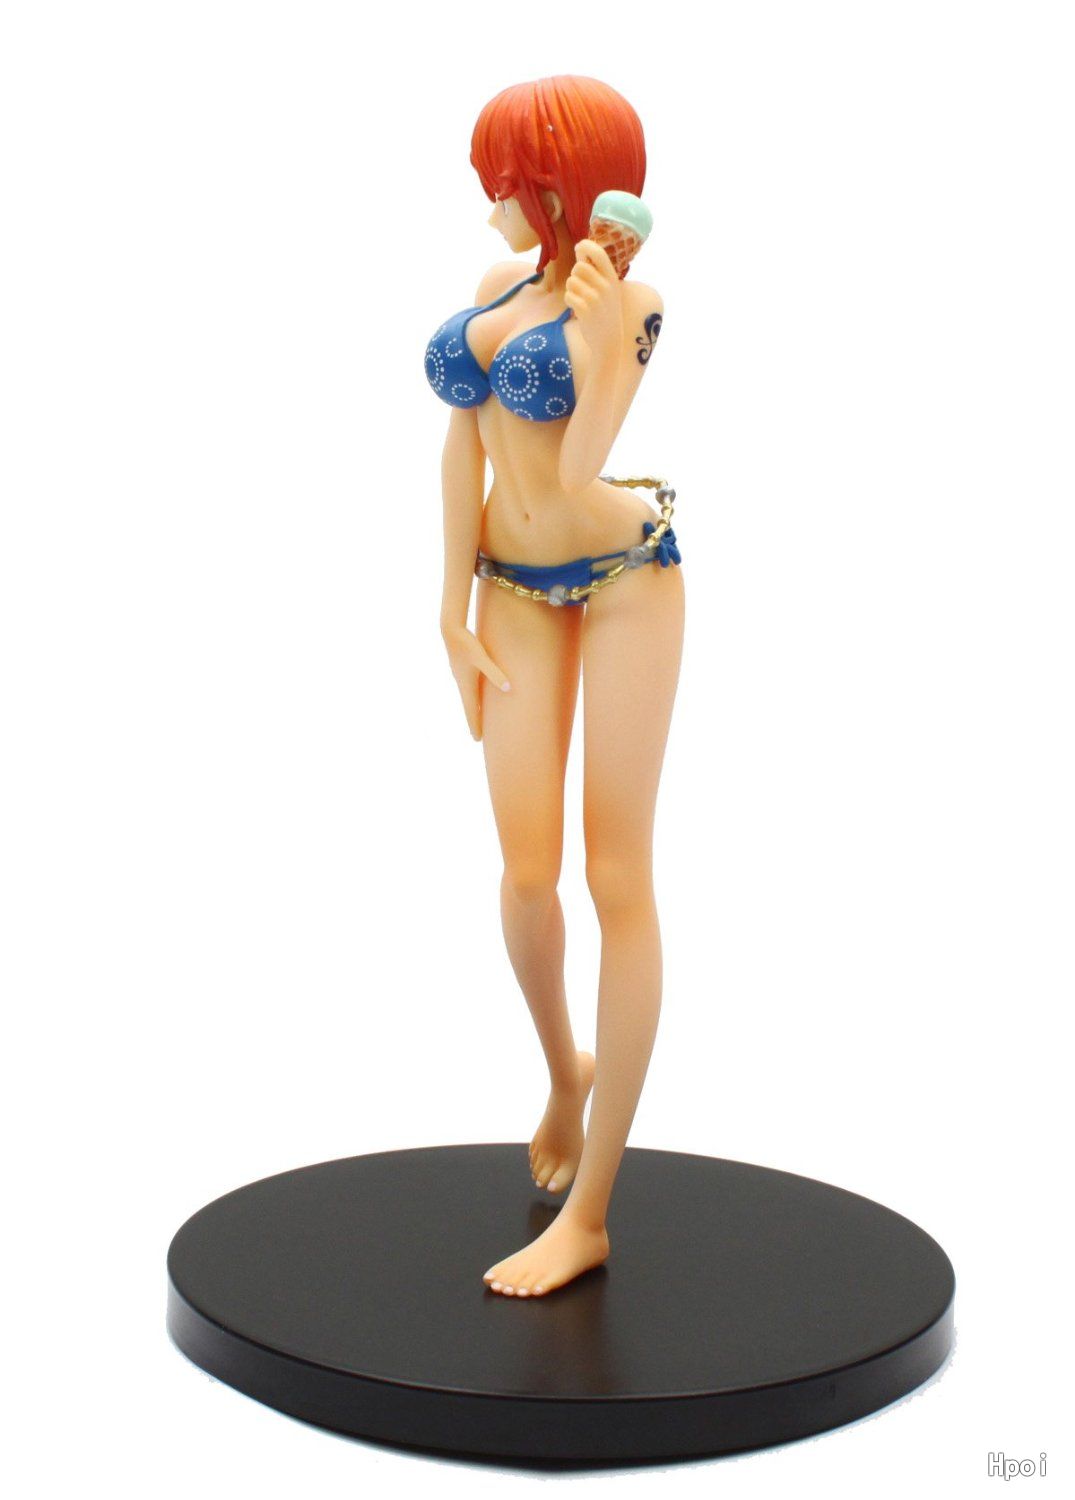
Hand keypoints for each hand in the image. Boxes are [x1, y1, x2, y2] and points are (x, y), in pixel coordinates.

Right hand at [441, 624, 509, 740]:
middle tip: (478, 736)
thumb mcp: (483, 659)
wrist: (450, 629)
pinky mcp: (461, 668)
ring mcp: (460, 676)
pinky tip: (476, 693)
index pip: (471, 711)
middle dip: (474, 720)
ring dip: (473, 709)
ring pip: (468, 698)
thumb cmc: (467, 644)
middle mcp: (462, 683)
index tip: (477, 740)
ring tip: (478, 717)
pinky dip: (472, 697)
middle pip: (469, 707)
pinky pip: (468, 688)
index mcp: (467, 685)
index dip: (475, 725)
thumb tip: (508, 688)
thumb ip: (495, 673)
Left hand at [564, 240, 622, 355]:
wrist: (609, 341)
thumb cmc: (605, 311)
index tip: (578, 248)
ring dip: (571, 289)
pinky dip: (569, 301)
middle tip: (580, 285)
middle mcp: (605, 286)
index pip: (598, 253)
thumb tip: (580, 249)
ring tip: (580, 299)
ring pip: (571, 281)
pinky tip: (578, 308)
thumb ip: (596, 270)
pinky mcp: (585, 310)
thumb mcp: (608, 289)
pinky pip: (568, 296)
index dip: (585, 246)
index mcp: (612, 278)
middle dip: (575, 274)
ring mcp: (596, 298)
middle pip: (579, 267)